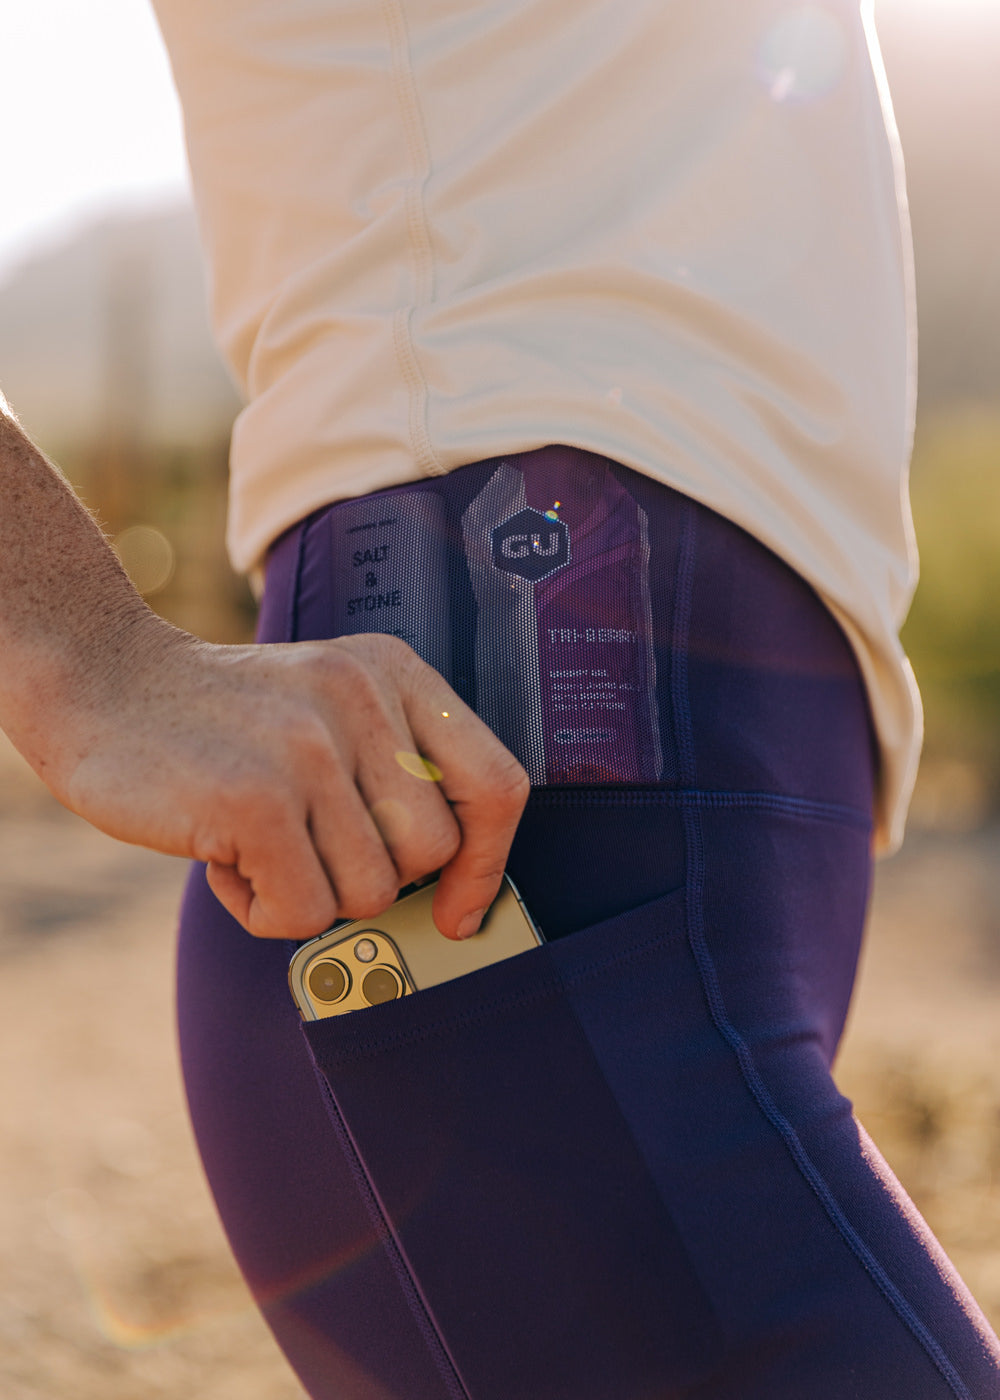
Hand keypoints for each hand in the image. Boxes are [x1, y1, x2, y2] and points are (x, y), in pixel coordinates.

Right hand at [59, 627, 529, 941]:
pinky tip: (224, 859)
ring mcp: (309, 745)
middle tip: (306, 848)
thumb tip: (451, 898)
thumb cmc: (221, 723)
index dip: (488, 865)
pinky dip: (263, 911)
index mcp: (393, 672)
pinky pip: (305, 912)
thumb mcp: (324, 707)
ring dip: (308, 894)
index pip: (495, 784)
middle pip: (433, 851)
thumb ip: (390, 773)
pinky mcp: (257, 797)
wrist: (101, 681)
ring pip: (370, 891)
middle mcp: (363, 697)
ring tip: (256, 841)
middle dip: (371, 876)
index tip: (457, 911)